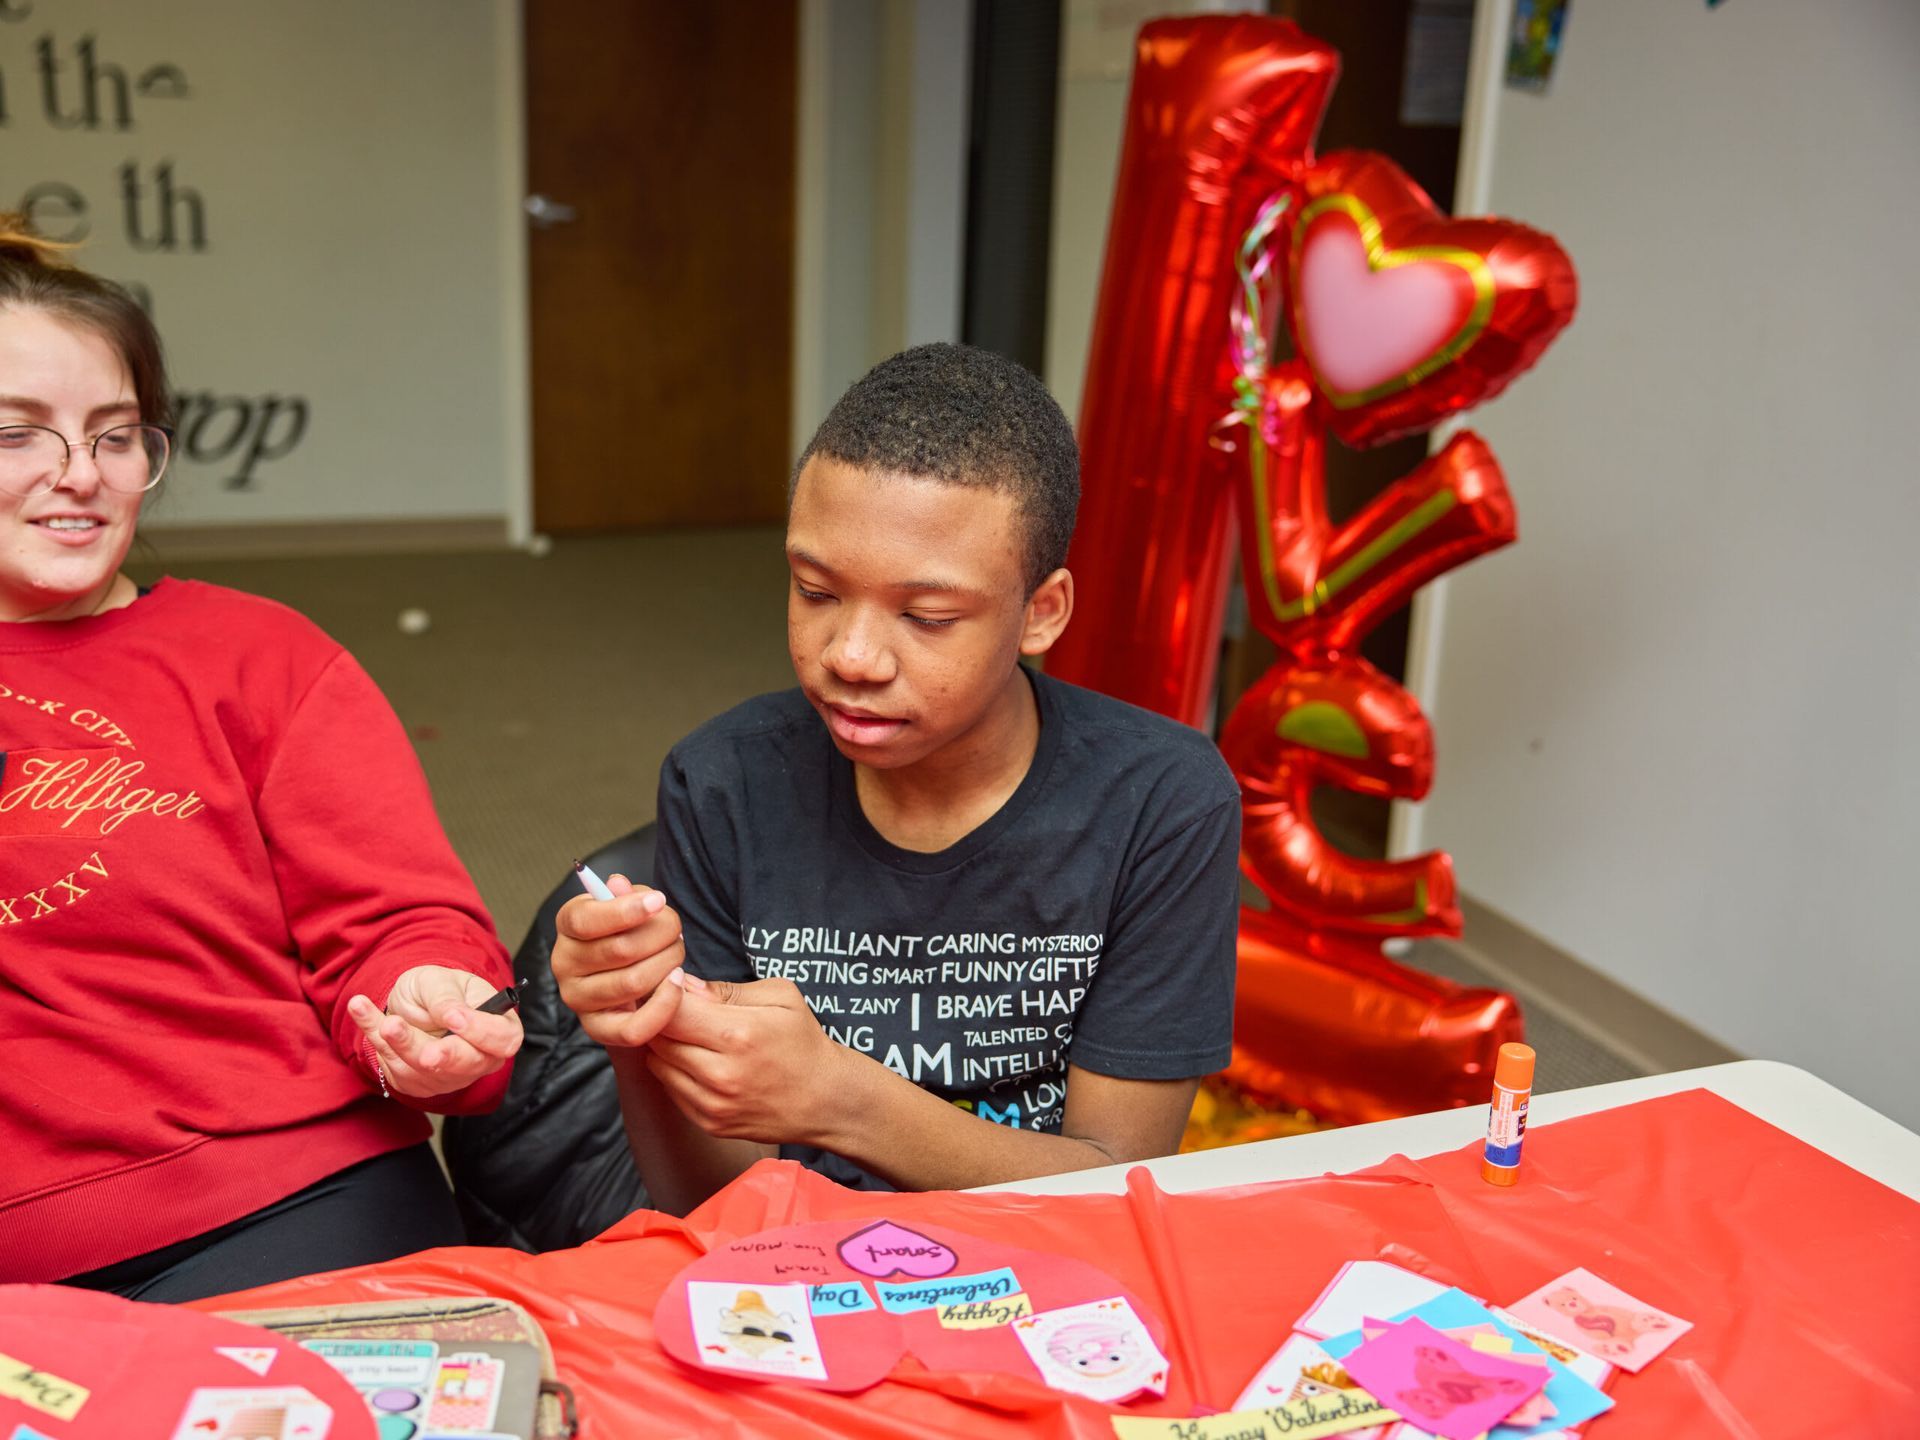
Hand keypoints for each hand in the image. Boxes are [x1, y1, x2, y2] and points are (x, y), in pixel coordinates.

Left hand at [347, 965, 523, 1098]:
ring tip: (386, 1021)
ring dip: (401, 1045)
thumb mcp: (442, 980)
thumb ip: (447, 998)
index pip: (503, 1039)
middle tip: (426, 1052)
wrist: (411, 1002)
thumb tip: (454, 1016)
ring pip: (424, 1070)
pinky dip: (374, 1038)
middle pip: (466, 1064)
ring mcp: (447, 1075)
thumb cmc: (438, 989)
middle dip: (441, 1056)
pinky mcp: (415, 1082)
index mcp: (498, 1028)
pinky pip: (393, 1066)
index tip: (455, 1018)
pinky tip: (360, 1009)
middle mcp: (477, 1058)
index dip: (482, 1032)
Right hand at [550, 873, 685, 1046]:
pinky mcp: (597, 1028)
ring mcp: (577, 998)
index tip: (659, 901)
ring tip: (677, 953)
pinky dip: (664, 1004)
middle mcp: (564, 963)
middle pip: (620, 949)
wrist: (630, 975)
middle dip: (661, 936)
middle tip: (676, 931)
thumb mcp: (630, 906)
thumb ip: (627, 896)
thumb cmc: (631, 931)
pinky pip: (633, 1028)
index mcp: (568, 925)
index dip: (625, 910)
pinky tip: (677, 981)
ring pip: (632, 983)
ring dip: (668, 963)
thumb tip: (618, 884)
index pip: (585, 920)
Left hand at [646, 973, 855, 1144]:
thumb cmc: (803, 1041)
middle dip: (661, 1019)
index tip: (674, 990)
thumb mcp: (780, 997)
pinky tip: (699, 1061)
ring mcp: (714, 1103)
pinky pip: (670, 1090)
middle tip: (679, 1011)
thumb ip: (727, 989)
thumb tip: (684, 986)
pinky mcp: (710, 1123)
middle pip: (658, 1038)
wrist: (826, 1100)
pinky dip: (675, 1072)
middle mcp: (721, 1073)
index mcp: (739, 1034)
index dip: (665, 995)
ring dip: (665, 1046)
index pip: (671, 1011)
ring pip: (658, 1065)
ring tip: (689, 1036)